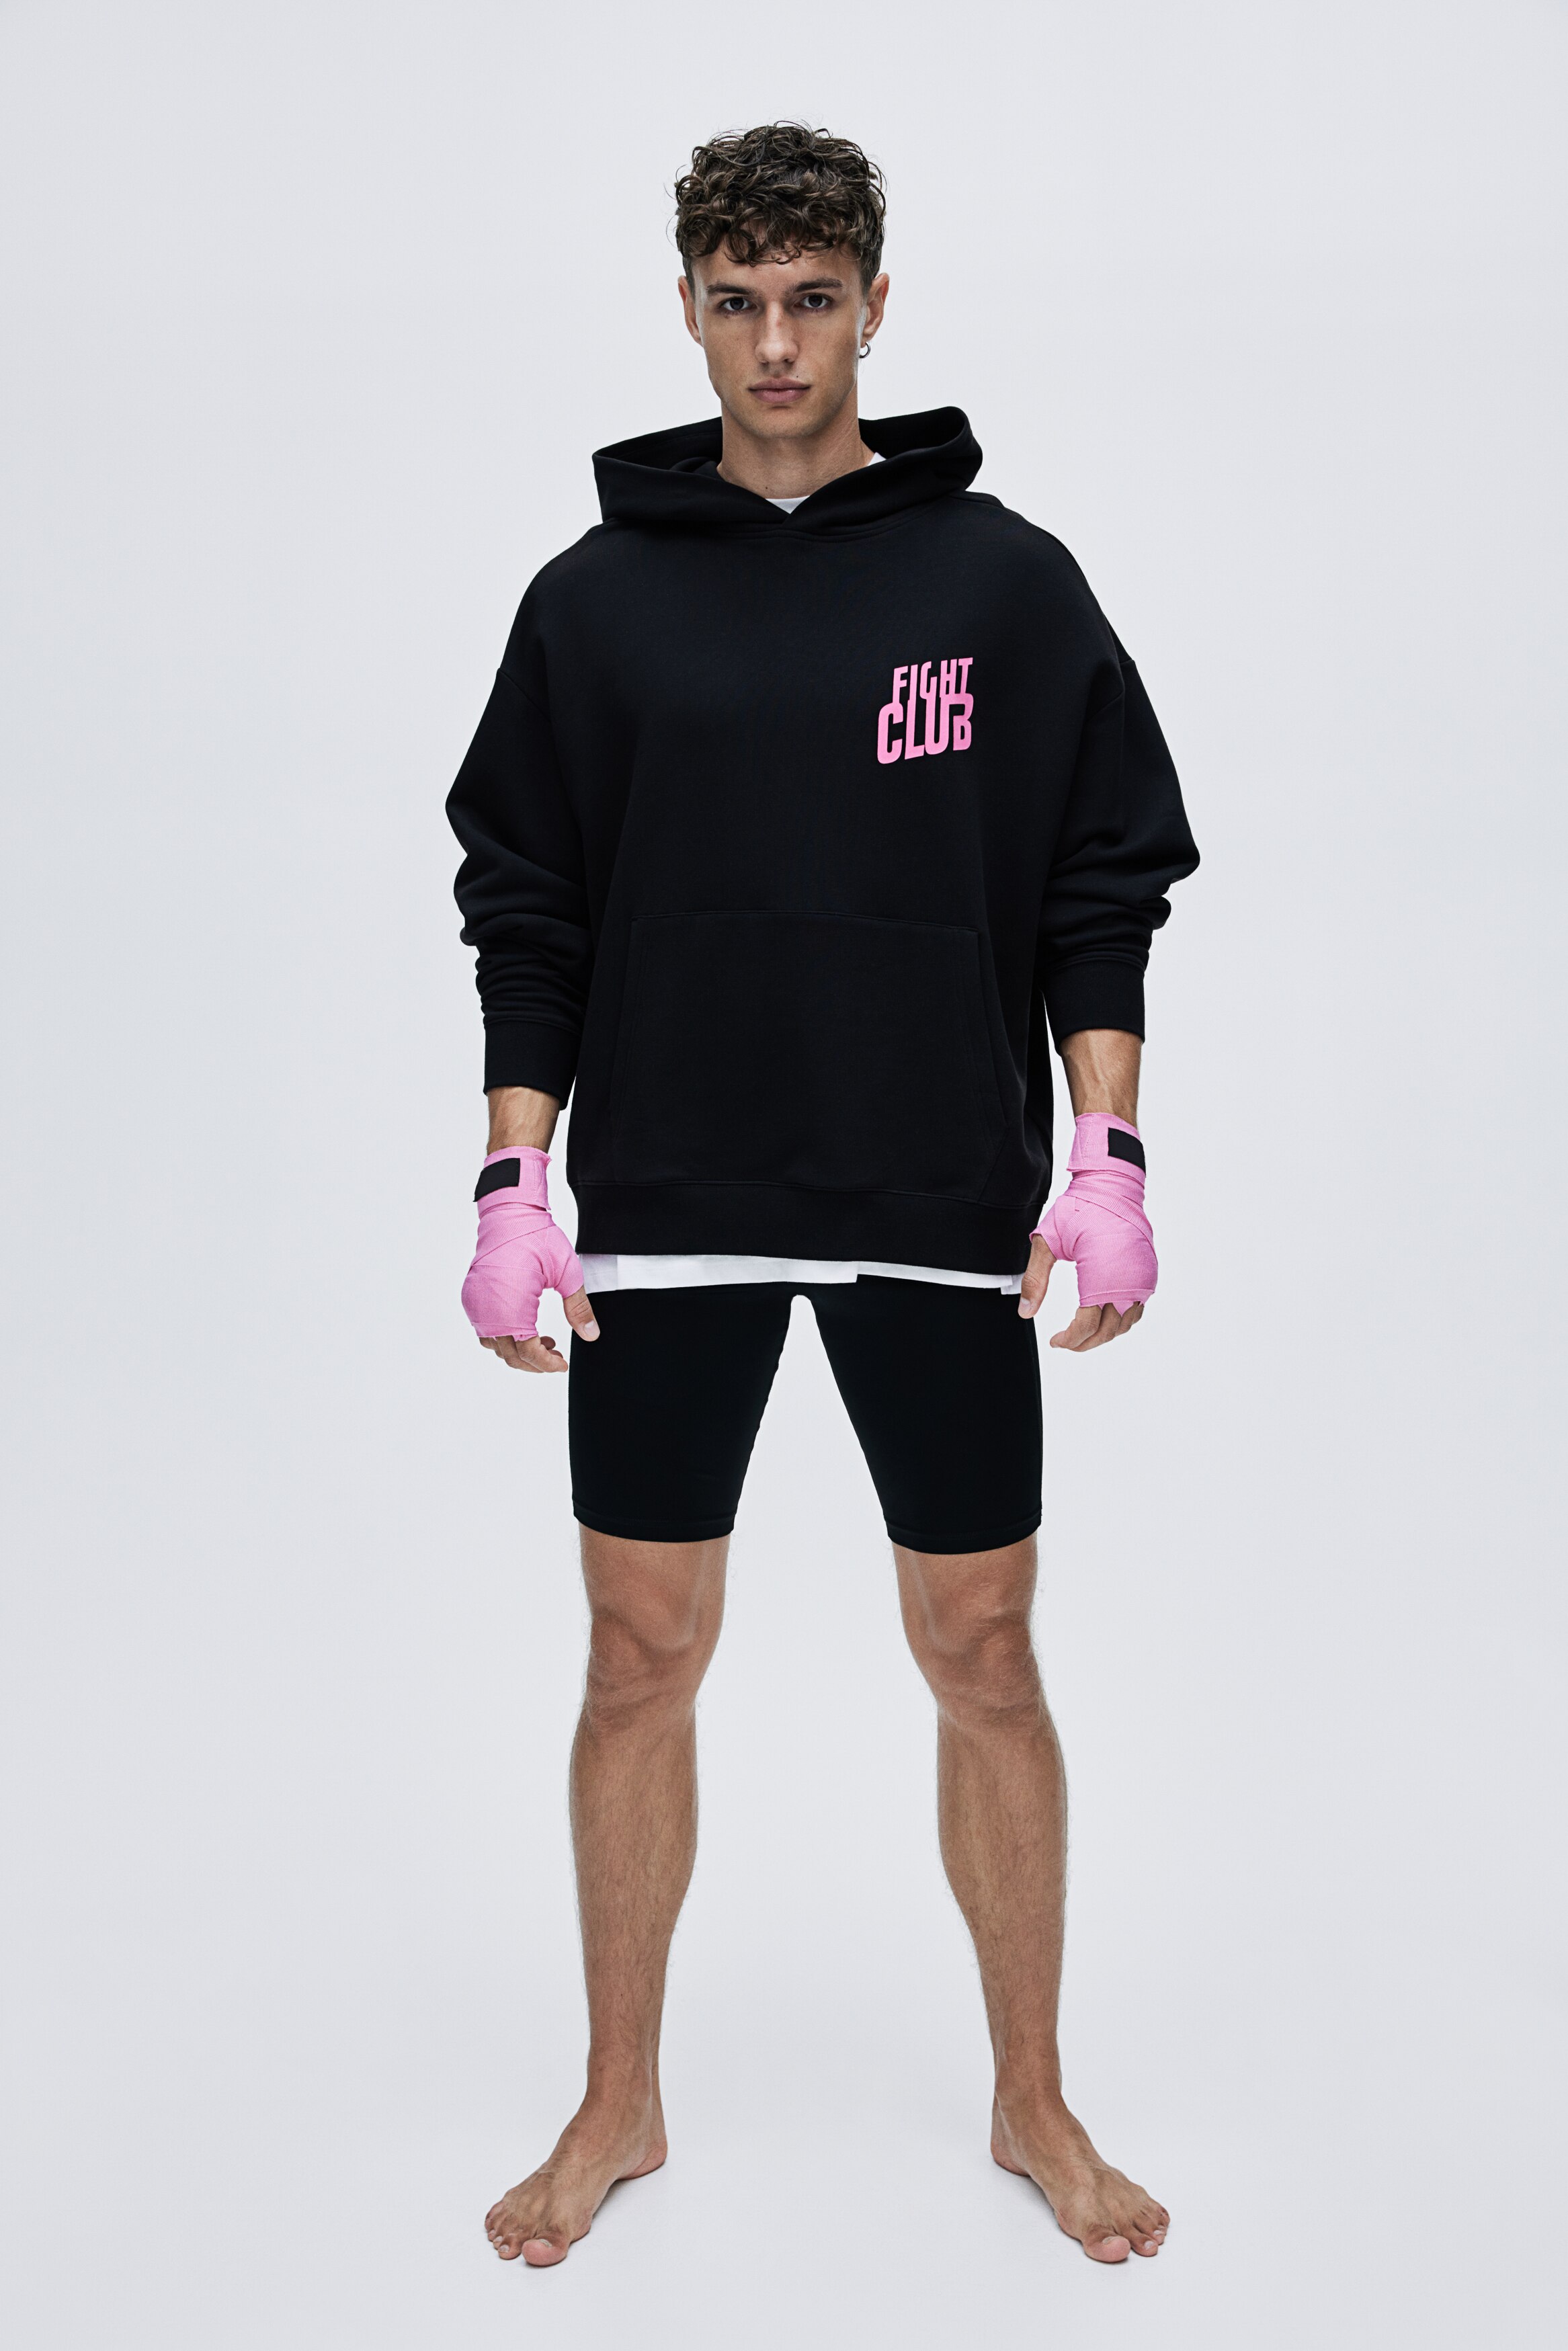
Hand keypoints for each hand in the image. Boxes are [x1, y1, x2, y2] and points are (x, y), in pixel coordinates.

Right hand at [462, 1147, 599, 1374]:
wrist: (509, 1212)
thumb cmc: (537, 1237)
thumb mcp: (567, 1272)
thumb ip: (579, 1307)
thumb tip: (591, 1335)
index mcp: (511, 1305)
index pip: (526, 1350)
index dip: (546, 1364)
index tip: (563, 1364)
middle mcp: (487, 1308)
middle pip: (508, 1353)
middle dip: (533, 1362)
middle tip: (556, 1355)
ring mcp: (476, 1302)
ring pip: (494, 1344)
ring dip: (518, 1350)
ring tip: (544, 1341)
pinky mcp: (472, 1295)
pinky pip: (485, 1328)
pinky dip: (504, 1335)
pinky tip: (524, 1328)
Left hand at [1018, 1112, 1155, 1351]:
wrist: (1112, 1185)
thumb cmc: (1079, 1209)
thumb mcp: (1047, 1242)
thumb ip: (1035, 1280)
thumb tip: (1025, 1312)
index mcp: (1101, 1275)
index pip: (1088, 1325)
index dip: (1070, 1339)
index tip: (1055, 1341)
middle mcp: (1127, 1281)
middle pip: (1109, 1330)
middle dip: (1085, 1342)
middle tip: (1066, 1342)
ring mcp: (1141, 1277)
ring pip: (1126, 1323)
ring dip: (1105, 1334)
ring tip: (1082, 1334)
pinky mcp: (1148, 1272)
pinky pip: (1137, 1308)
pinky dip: (1121, 1320)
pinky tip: (1104, 1318)